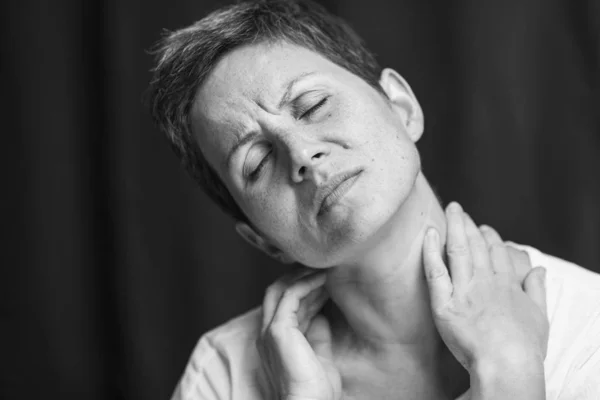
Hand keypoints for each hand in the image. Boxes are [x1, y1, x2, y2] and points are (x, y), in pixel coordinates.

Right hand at [257, 268, 341, 399]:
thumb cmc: (316, 389)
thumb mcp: (319, 354)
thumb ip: (317, 333)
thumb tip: (322, 314)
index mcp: (275, 339)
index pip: (286, 304)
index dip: (305, 290)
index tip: (324, 279)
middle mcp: (268, 332)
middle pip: (278, 292)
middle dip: (299, 277)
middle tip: (322, 266)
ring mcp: (270, 330)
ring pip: (281, 289)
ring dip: (303, 277)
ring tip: (324, 268)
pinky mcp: (278, 329)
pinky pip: (290, 296)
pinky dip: (305, 284)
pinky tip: (321, 279)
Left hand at [422, 202, 548, 371]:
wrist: (507, 364)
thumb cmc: (525, 347)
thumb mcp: (540, 316)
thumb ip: (537, 289)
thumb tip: (539, 269)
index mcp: (507, 284)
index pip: (497, 252)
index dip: (489, 237)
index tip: (484, 227)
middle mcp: (485, 282)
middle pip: (476, 245)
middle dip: (468, 224)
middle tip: (458, 210)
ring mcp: (464, 291)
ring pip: (458, 250)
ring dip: (454, 227)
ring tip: (449, 211)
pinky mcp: (444, 304)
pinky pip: (435, 271)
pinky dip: (431, 250)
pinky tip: (429, 234)